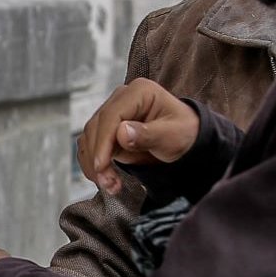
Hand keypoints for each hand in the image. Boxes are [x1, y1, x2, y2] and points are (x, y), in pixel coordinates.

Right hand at [76, 77, 199, 195]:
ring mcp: (112, 113)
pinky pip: (91, 145)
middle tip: (107, 182)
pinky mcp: (107, 129)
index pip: (111, 115)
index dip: (103, 142)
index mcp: (139, 92)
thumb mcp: (173, 136)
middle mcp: (121, 99)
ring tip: (110, 184)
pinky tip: (105, 178)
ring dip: (94, 163)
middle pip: (96, 127)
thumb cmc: (183, 133)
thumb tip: (121, 132)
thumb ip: (148, 134)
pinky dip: (93, 163)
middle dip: (98, 157)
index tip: (101, 165)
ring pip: (90, 138)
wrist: (185, 139)